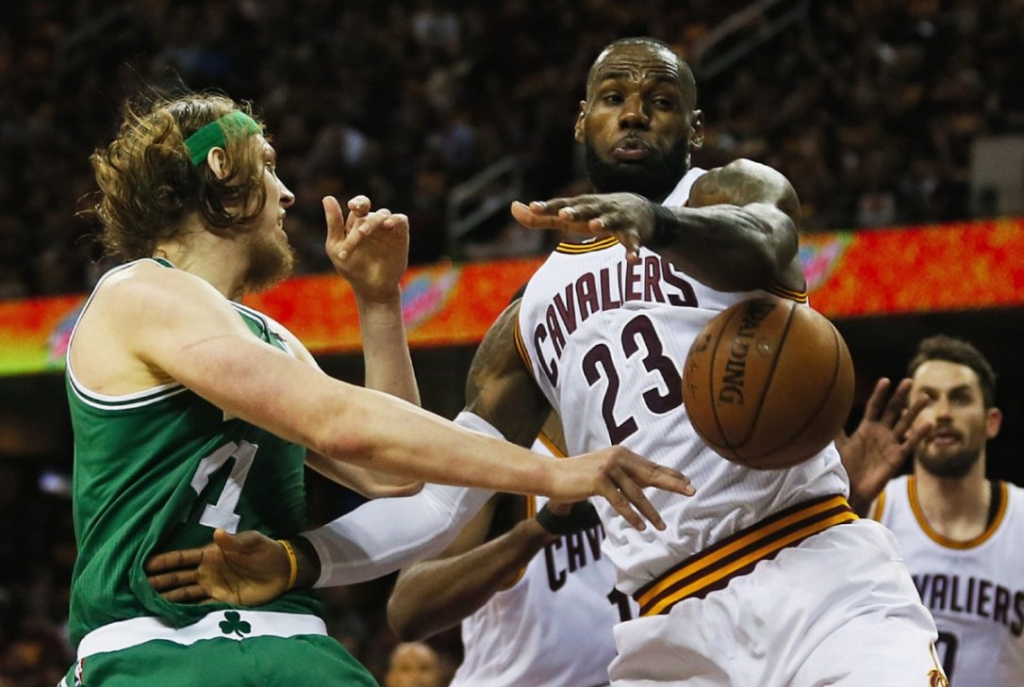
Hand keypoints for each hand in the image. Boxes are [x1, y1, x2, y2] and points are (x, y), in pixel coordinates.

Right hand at [145, 528, 291, 605]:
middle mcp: (207, 571)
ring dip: (168, 597)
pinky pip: (200, 607)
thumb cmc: (266, 551)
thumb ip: (235, 541)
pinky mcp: (223, 601)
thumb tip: (217, 533)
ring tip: (147, 602)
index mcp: (211, 554)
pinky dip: (187, 610)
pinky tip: (172, 614)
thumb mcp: (252, 542)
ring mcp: (214, 587)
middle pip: (178, 577)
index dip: (164, 561)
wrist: (283, 570)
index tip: (144, 565)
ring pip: (185, 593)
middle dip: (159, 581)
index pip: (182, 558)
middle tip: (137, 587)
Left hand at [324, 195, 409, 301]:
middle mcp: (373, 224)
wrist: (371, 289)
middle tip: (356, 214)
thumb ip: (333, 223)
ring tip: (362, 234)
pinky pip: (401, 220)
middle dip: (363, 210)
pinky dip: (395, 219)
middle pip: (369, 211)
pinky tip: (388, 225)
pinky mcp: (400, 236)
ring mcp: (387, 229)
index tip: (352, 206)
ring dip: (372, 222)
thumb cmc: (352, 269)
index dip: (357, 203)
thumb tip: (327, 197)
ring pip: (382, 214)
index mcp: (357, 224)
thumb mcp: (336, 247)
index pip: (358, 207)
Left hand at [511, 192, 654, 262]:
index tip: (533, 207)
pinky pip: (634, 243)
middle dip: (576, 211)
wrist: (640, 210)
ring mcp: (618, 220)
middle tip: (563, 215)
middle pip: (586, 209)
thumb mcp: (570, 216)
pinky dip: (633, 250)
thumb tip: (513, 208)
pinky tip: (632, 260)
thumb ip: (542, 217)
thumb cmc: (596, 214)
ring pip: (610, 221)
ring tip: (595, 227)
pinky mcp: (634, 233)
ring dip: (603, 224)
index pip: (563, 205)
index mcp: (582, 205)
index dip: (549, 207)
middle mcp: (599, 209)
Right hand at [547, 446, 694, 530]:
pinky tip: (641, 526)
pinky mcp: (598, 481)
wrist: (551, 474)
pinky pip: (620, 502)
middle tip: (691, 491)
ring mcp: (608, 468)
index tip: (688, 481)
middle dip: (672, 485)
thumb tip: (646, 480)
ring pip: (636, 494)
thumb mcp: (604, 470)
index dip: (670, 473)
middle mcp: (618, 457)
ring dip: (651, 511)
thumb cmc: (577, 475)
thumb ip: (624, 473)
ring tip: (662, 526)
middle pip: (650, 474)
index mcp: (621, 453)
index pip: (651, 465)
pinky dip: (632, 516)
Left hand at [837, 377, 930, 514]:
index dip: (880, 394)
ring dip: (915, 411)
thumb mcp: (838, 444)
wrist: (850, 490)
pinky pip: (910, 444)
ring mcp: (890, 444)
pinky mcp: (897, 457)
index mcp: (866, 428)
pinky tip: (929, 423)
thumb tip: (826, 410)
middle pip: (892, 410)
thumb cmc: (842, 467)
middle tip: (909, 381)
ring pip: (905, 424)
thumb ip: (835, 429)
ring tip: (925, 397)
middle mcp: (880, 433)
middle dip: (900, 396)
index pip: (875, 406)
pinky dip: (920, 434)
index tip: (885, 380)